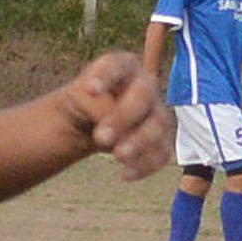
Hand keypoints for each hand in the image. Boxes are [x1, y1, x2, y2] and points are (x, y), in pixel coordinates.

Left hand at [58, 52, 170, 179]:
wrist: (92, 120)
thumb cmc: (87, 101)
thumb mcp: (80, 98)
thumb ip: (93, 105)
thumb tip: (111, 129)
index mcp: (123, 66)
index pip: (117, 66)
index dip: (106, 77)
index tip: (90, 89)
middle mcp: (145, 85)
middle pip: (142, 97)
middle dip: (123, 118)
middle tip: (101, 137)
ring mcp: (156, 111)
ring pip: (157, 125)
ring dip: (139, 142)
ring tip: (118, 156)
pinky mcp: (161, 138)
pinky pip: (161, 152)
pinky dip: (145, 164)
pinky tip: (125, 174)